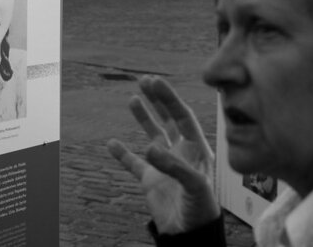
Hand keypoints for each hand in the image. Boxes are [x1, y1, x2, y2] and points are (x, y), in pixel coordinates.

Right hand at [107, 76, 219, 234]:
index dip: (169, 98)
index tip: (156, 82)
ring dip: (143, 118)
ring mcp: (164, 165)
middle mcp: (181, 152)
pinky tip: (112, 143)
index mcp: (197, 148)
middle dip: (157, 100)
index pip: (182, 116)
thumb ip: (174, 165)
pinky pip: (133, 163)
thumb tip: (149, 147)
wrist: (190, 236)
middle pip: (168, 119)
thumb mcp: (194, 185)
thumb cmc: (201, 210)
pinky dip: (122, 154)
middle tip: (144, 80)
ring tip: (133, 99)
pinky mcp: (150, 180)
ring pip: (152, 135)